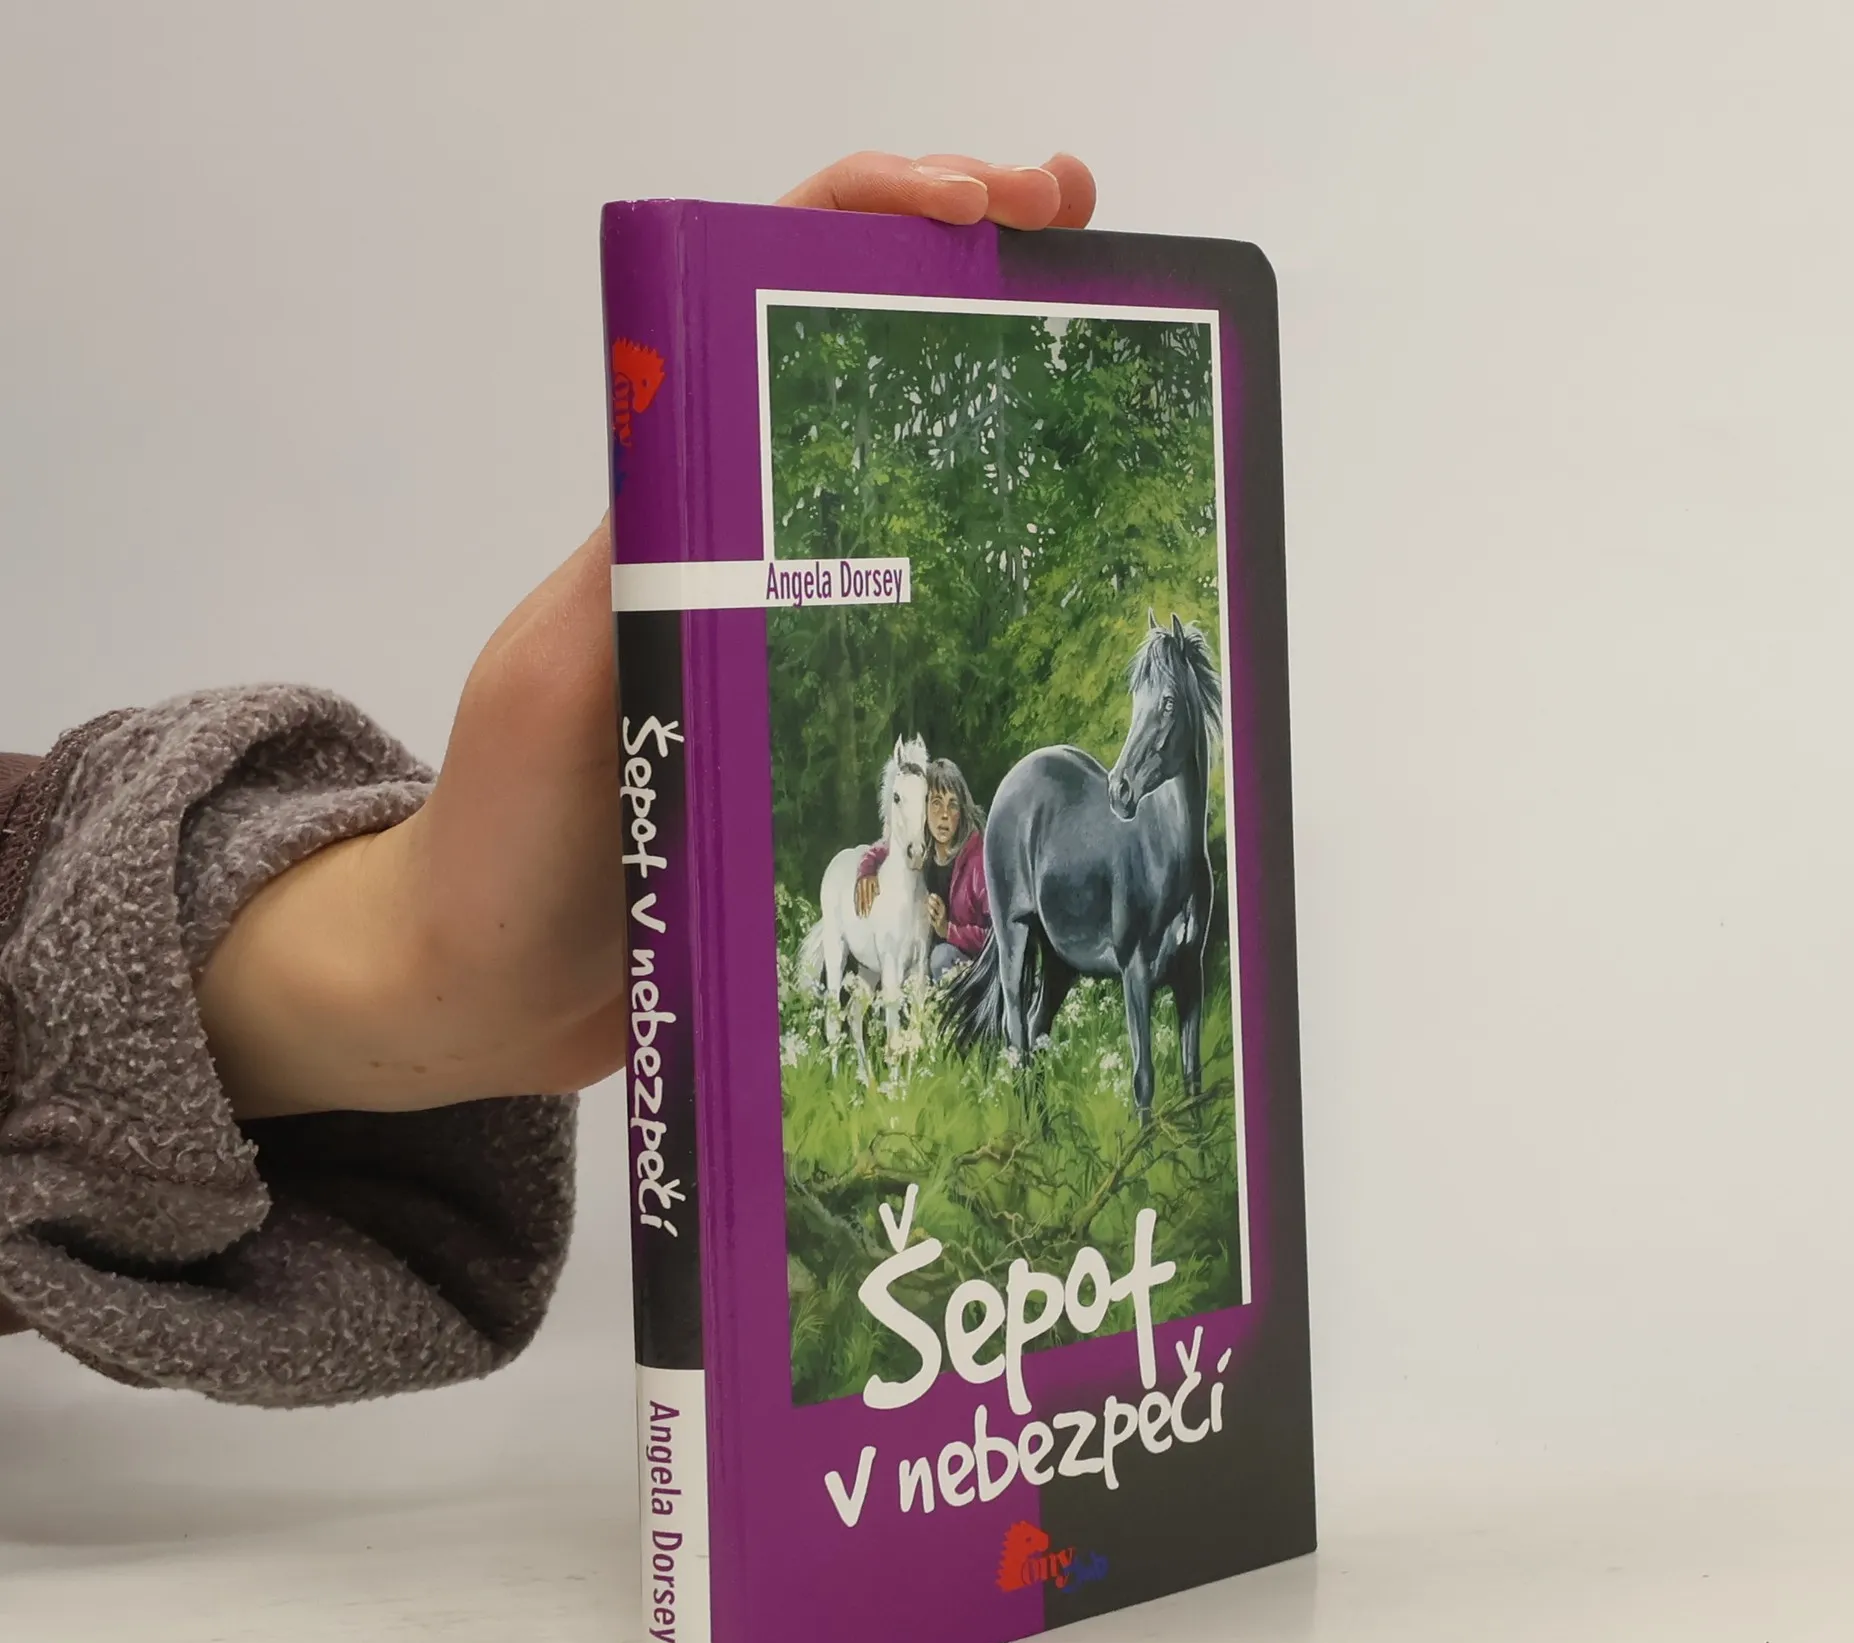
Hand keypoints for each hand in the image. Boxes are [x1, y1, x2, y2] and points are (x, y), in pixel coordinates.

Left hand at [194, 150, 1096, 1117]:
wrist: (489, 988)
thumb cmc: (502, 840)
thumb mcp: (558, 689)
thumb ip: (636, 581)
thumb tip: (728, 449)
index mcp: (674, 518)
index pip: (763, 311)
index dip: (871, 224)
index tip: (989, 213)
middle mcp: (744, 564)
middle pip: (864, 387)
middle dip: (982, 296)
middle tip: (1100, 260)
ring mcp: (790, 655)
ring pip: (917, 519)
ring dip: (1017, 453)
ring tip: (1131, 418)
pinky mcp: (820, 749)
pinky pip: (928, 662)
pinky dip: (1009, 622)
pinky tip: (1081, 629)